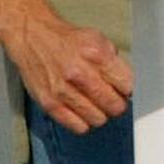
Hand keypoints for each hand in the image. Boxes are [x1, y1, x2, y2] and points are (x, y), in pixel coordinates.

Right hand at [3, 12, 132, 134]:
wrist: (33, 37)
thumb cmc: (67, 40)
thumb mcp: (98, 39)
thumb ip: (115, 62)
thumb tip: (130, 86)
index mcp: (95, 54)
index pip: (127, 85)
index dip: (128, 90)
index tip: (124, 90)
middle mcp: (79, 73)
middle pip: (115, 106)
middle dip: (117, 104)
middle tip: (111, 98)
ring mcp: (63, 90)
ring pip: (98, 119)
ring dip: (100, 114)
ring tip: (94, 103)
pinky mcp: (49, 104)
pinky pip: (79, 127)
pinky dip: (84, 121)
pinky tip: (81, 110)